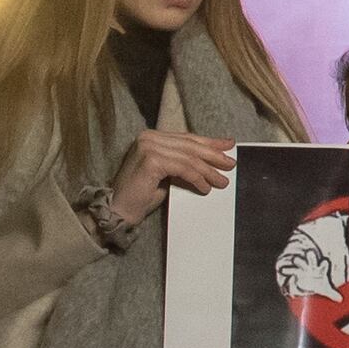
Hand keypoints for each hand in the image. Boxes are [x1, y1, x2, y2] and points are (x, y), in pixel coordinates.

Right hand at [107, 125, 237, 231]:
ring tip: (221, 181)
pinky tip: (205, 188)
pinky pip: (183, 168)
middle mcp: (149, 137)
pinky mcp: (151, 160)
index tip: (227, 146)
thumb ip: (182, 164)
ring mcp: (149, 147)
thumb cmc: (141, 195)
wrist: (118, 210)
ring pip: (189, 157)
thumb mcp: (166, 174)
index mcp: (151, 137)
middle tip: (230, 163)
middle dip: (214, 155)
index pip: (186, 138)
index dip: (209, 142)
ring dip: (209, 170)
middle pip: (190, 145)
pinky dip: (197, 178)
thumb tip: (210, 162)